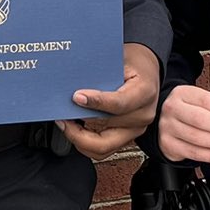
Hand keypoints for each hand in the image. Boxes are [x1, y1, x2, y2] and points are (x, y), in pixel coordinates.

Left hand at [60, 43, 160, 159]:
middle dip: (81, 123)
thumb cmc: (133, 64)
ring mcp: (136, 130)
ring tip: (66, 123)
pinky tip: (75, 130)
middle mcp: (143, 115)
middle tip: (63, 115)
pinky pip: (103, 149)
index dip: (96, 102)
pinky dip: (85, 143)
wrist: (146, 73)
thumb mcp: (120, 59)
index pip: (119, 103)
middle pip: (108, 127)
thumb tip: (75, 84)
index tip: (77, 97)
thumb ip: (101, 73)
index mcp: (145, 92)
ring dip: (79, 137)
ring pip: (103, 146)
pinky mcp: (127, 139)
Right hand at [156, 84, 209, 165]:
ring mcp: (167, 127)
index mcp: (182, 93)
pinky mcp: (168, 145)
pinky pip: (192, 152)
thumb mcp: (199, 102)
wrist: (167, 123)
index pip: (204, 99)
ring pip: (195, 137)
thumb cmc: (190, 111)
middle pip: (198, 118)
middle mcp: (172, 109)